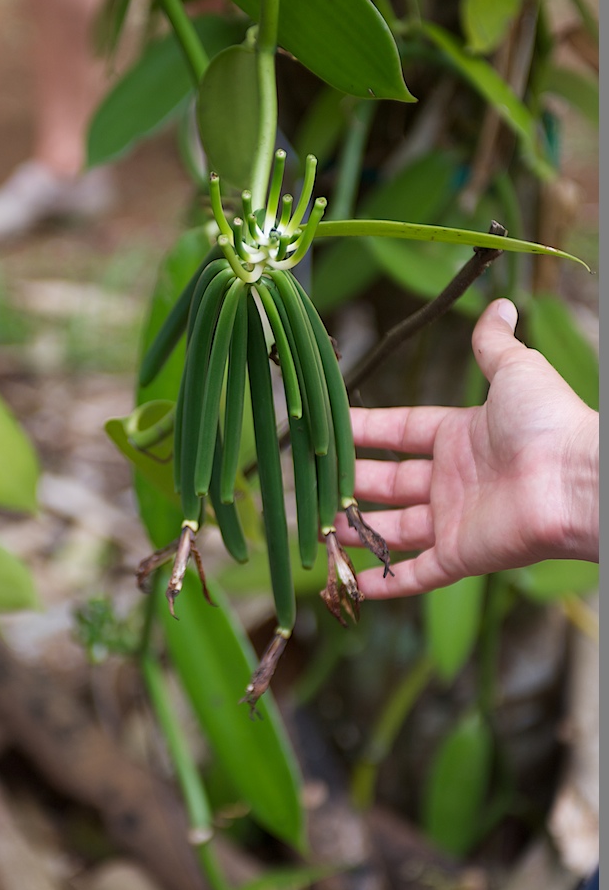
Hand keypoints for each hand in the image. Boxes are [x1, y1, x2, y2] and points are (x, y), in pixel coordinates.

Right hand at [336, 299, 598, 598]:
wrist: (575, 480)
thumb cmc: (549, 423)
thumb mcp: (515, 371)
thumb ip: (494, 344)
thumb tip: (499, 304)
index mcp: (462, 437)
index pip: (402, 431)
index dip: (367, 428)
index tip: (331, 425)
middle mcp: (454, 481)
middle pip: (391, 483)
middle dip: (353, 482)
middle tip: (315, 480)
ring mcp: (455, 522)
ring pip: (395, 530)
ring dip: (359, 531)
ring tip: (322, 528)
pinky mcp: (459, 557)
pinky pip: (416, 574)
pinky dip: (385, 584)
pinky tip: (352, 586)